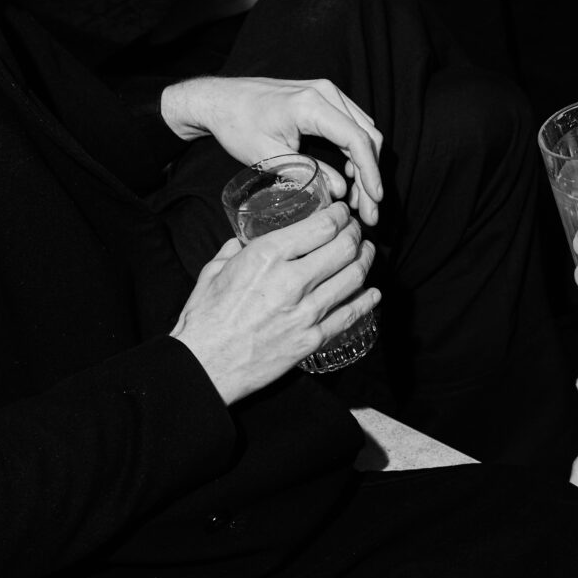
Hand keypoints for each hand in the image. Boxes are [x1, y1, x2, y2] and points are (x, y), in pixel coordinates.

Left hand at [162, 74, 383, 223]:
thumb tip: (338, 192)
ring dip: (365, 165)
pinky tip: (349, 177)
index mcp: (311, 105)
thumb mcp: (266, 155)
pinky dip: (355, 152)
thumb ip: (304, 173)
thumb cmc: (237, 124)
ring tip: (360, 200)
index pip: (356, 139)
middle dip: (370, 176)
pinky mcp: (323, 98)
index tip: (374, 200)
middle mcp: (325, 93)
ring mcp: (326, 92)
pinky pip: (351, 125)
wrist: (220, 99)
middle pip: (366, 136)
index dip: (370, 173)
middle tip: (369, 211)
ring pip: (363, 131)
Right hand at [171, 205, 378, 403]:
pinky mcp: (311, 340)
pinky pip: (349, 315)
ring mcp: (305, 313)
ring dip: (366, 261)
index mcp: (266, 256)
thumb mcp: (214, 270)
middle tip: (357, 230)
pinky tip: (372, 293)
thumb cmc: (205, 318)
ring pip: (353, 278)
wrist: (205, 365)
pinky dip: (366, 301)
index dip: (341, 215)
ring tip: (368, 253)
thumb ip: (236, 249)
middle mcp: (291, 281)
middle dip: (356, 234)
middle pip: (344, 248)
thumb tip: (245, 241)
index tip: (343, 212)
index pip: (322, 226)